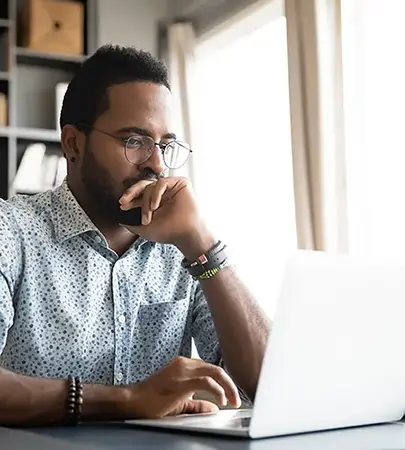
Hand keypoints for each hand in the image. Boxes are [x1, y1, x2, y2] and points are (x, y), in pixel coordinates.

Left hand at [119, 177, 214, 256]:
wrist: (185, 234)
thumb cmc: (169, 232)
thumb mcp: (144, 229)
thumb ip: (131, 224)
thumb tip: (119, 220)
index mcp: (155, 201)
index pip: (139, 194)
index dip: (130, 198)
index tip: (122, 205)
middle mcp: (163, 193)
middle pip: (143, 185)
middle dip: (131, 192)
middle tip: (124, 200)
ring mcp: (171, 188)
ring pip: (151, 185)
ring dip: (146, 201)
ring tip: (149, 215)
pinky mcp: (180, 183)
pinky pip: (162, 182)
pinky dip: (156, 193)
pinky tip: (155, 205)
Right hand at [125, 357, 241, 418]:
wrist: (133, 401)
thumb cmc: (152, 400)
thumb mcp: (179, 402)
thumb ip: (197, 403)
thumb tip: (213, 408)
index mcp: (184, 365)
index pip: (211, 369)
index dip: (224, 382)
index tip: (231, 394)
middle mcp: (185, 363)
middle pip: (216, 369)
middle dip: (230, 384)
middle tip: (237, 399)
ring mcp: (183, 370)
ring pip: (215, 372)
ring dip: (228, 387)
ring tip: (233, 400)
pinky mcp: (182, 380)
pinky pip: (207, 382)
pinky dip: (218, 390)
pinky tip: (222, 400)